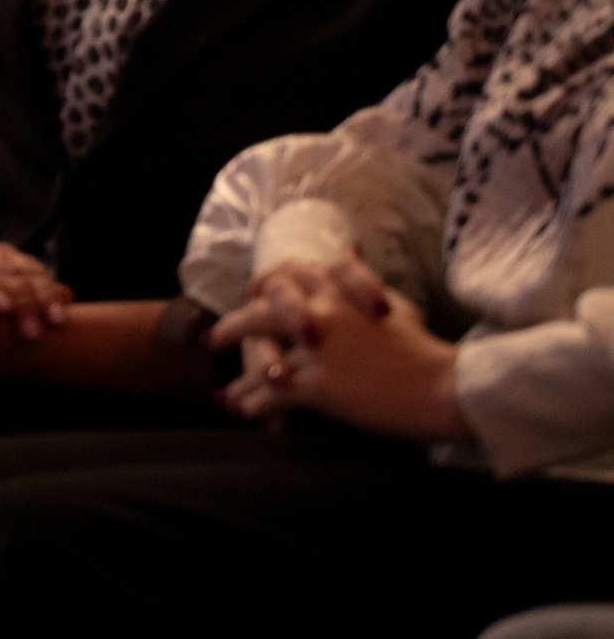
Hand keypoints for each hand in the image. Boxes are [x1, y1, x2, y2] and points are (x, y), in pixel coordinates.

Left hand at [211, 256, 467, 441]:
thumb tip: (349, 246)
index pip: (287, 276)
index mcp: (338, 288)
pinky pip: (272, 394)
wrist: (446, 387)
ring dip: (240, 379)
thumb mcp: (393, 300)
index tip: (252, 293)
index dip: (264, 285)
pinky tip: (244, 414)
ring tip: (224, 395)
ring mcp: (315, 348)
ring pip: (260, 357)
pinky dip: (254, 405)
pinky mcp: (317, 384)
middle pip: (260, 313)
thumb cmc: (425, 349)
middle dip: (233, 328)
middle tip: (214, 340)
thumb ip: (362, 279)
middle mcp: (320, 311)